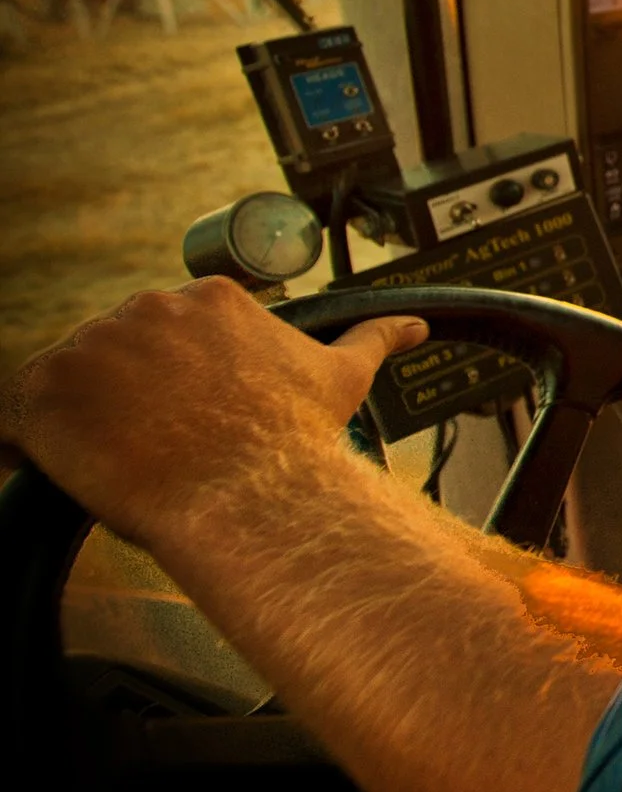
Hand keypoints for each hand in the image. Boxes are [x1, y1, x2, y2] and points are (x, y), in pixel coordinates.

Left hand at [0, 277, 425, 548]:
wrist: (249, 492)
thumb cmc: (293, 439)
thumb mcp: (341, 377)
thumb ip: (372, 338)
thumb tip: (414, 325)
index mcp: (209, 299)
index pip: (168, 335)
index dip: (172, 383)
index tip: (185, 418)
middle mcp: (148, 306)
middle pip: (119, 353)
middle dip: (130, 398)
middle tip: (161, 446)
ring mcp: (94, 343)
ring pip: (76, 382)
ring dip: (91, 420)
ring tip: (131, 462)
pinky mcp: (47, 386)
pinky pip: (26, 413)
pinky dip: (43, 443)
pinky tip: (87, 468)